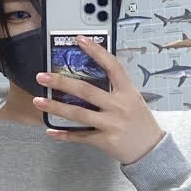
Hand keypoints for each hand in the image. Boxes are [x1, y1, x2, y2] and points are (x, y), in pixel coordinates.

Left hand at [33, 36, 165, 164]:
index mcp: (128, 92)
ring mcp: (111, 124)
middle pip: (86, 91)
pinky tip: (51, 131)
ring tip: (39, 101)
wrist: (152, 150)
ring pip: (78, 114)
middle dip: (61, 82)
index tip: (80, 40)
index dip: (96, 51)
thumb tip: (93, 74)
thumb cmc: (141, 123)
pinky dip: (64, 135)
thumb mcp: (134, 100)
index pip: (112, 66)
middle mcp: (119, 106)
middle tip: (43, 76)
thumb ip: (116, 88)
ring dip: (55, 108)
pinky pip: (81, 136)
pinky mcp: (105, 140)